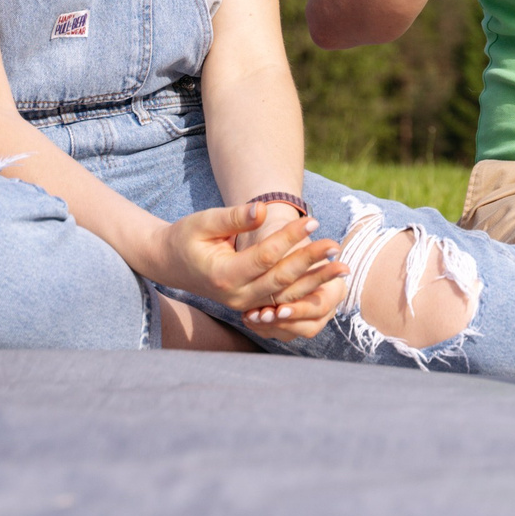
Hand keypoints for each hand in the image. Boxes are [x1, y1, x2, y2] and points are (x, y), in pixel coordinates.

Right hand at [157, 204, 350, 339]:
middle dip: (311, 261)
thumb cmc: (186, 237)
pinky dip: (307, 292)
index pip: (264, 257)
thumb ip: (233, 217)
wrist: (170, 264)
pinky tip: (329, 281)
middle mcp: (236, 296)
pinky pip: (284, 302)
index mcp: (223, 275)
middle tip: (336, 245)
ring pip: (287, 295)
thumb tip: (263, 210)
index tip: (312, 221)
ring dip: (316, 281)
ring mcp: (245, 305)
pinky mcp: (253, 305)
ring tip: (343, 267)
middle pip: (281, 280)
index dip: (289, 238)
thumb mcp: (203, 222)